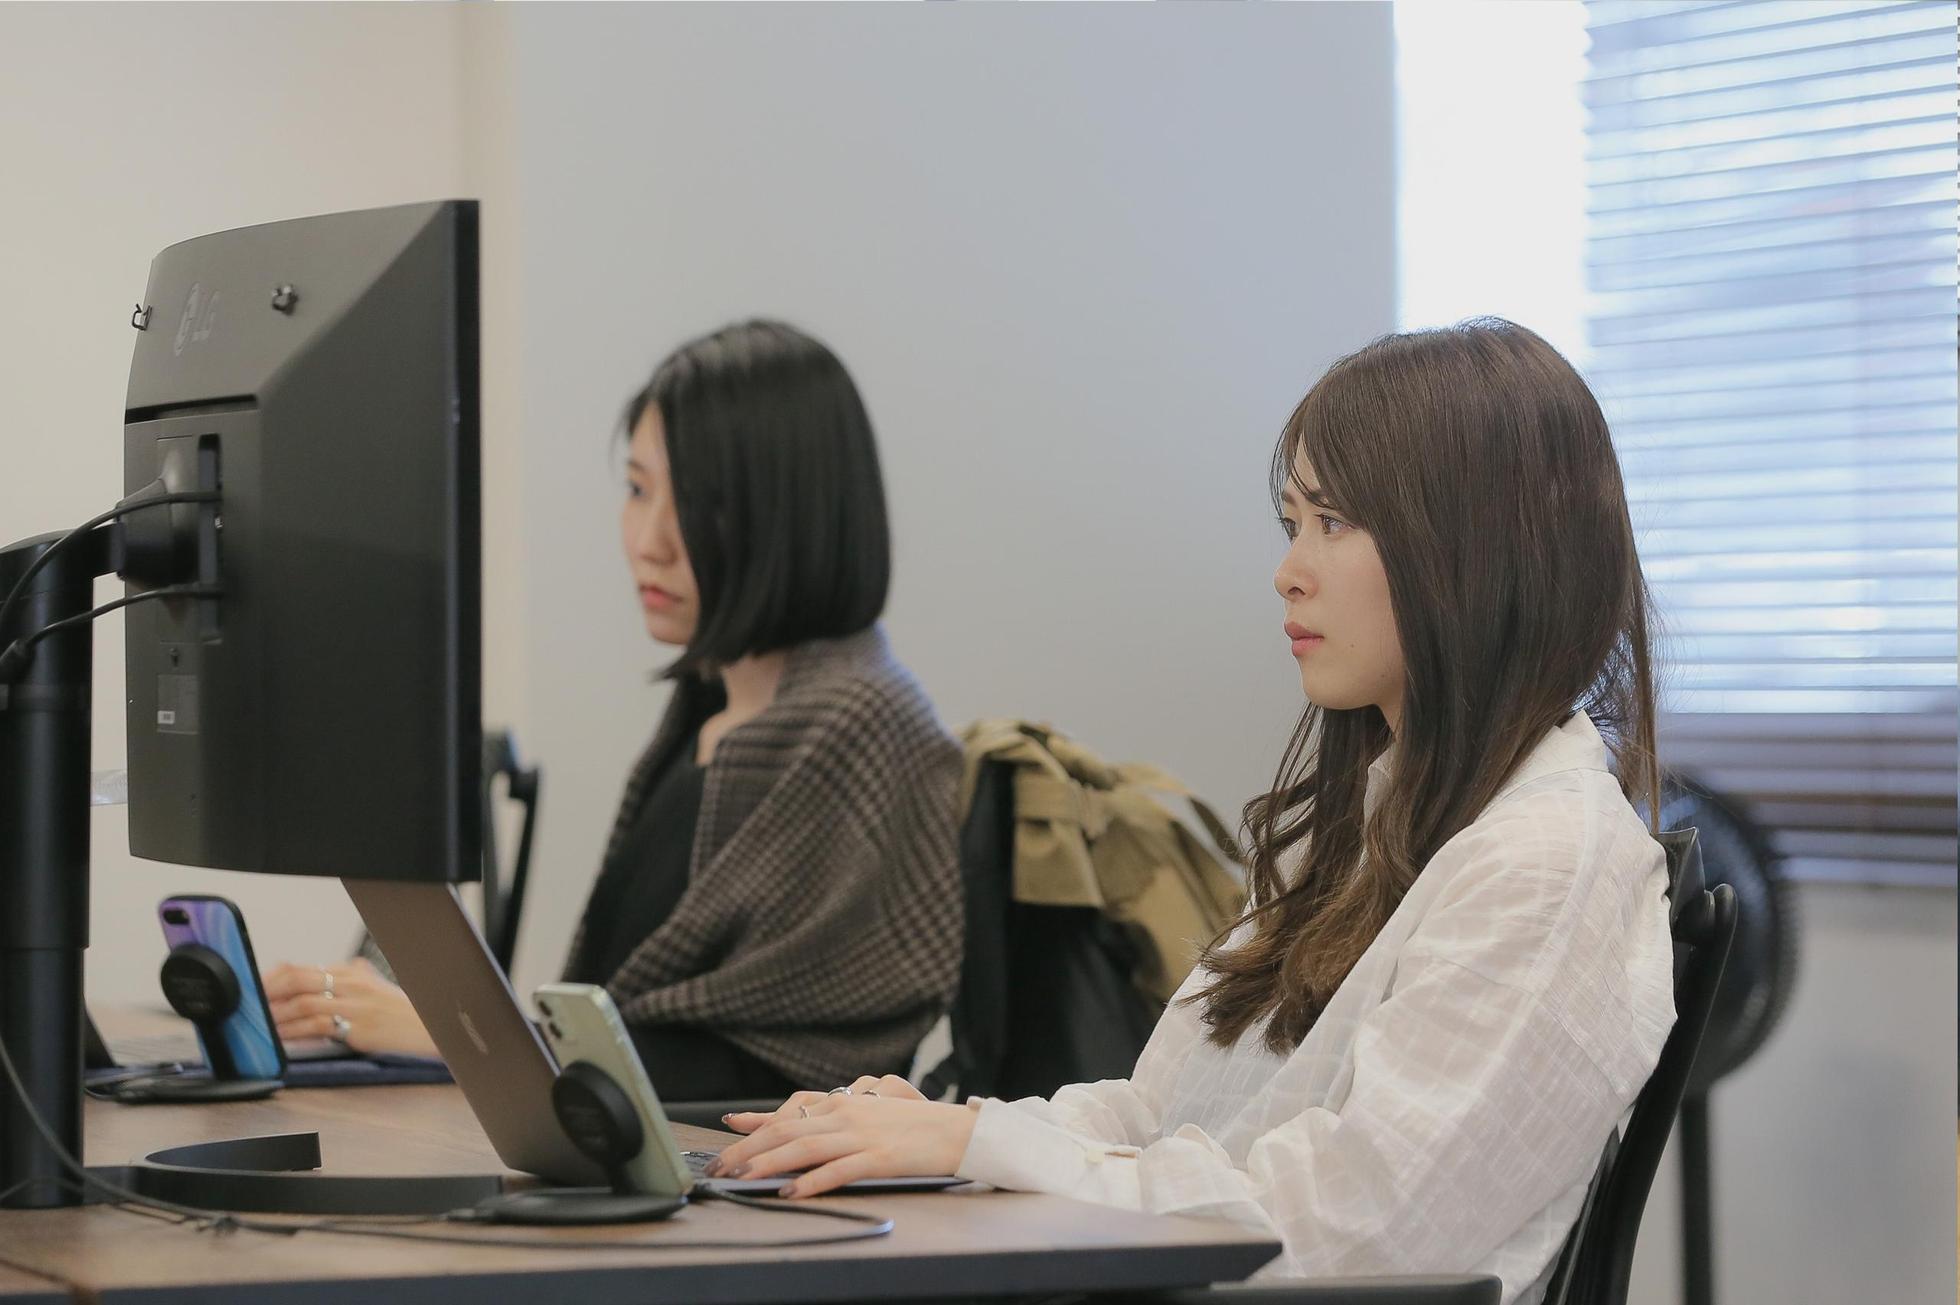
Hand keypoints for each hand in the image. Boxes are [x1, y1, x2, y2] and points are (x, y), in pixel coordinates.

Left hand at [262, 957, 438, 1058]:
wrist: (429, 1025)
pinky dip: (296, 1033)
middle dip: (269, 993)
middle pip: (298, 980)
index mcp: (350, 972)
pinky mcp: (358, 1027)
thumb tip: (332, 973)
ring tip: (262, 1025)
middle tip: (251, 1005)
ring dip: (278, 1016)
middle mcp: (350, 984)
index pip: (302, 968)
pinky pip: (319, 1027)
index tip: (256, 989)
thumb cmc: (401, 1010)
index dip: (273, 978)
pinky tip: (285, 1038)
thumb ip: (352, 978)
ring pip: (304, 1004)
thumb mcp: (375, 986)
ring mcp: (354, 1005)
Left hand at [713, 1075, 975, 1197]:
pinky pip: (838, 1170)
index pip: (789, 1112)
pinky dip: (811, 1181)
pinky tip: (791, 1191)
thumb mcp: (874, 1114)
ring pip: (804, 1147)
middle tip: (720, 1165)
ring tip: (742, 1177)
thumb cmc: (916, 1126)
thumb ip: (840, 1120)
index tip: (728, 1127)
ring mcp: (862, 1136)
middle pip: (787, 1130)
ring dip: (768, 1163)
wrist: (958, 1130)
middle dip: (748, 1149)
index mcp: (844, 1105)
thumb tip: (806, 1128)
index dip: (755, 1121)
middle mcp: (847, 1115)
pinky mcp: (879, 1158)